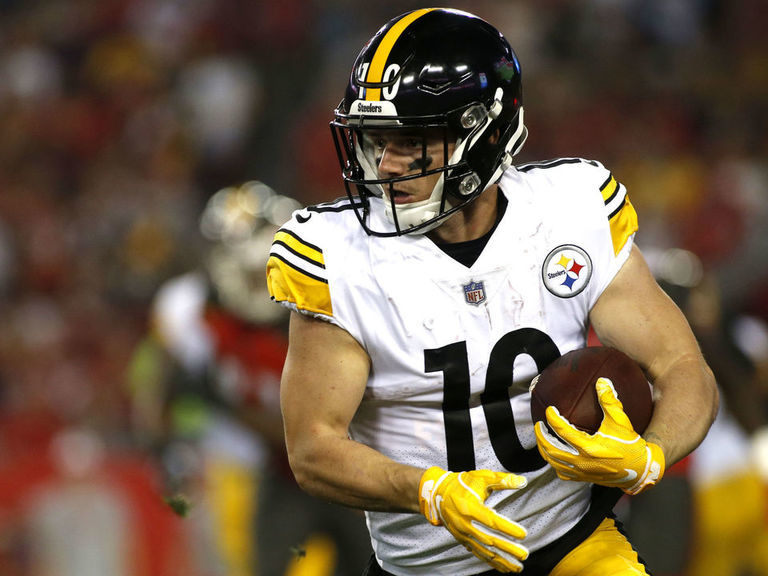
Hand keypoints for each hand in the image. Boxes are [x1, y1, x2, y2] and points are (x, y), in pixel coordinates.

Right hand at [418, 466, 528, 572]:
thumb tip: (522, 481)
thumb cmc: (461, 484)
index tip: (523, 534)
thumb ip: (501, 480)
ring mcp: (463, 534)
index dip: (507, 528)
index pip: (491, 521)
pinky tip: (504, 567)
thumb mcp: (480, 477)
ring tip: (518, 567)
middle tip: (524, 554)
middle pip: (489, 540)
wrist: (438, 494)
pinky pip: (478, 554)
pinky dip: (492, 562)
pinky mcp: (462, 540)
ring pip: (484, 551)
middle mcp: (465, 523)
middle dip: (508, 549)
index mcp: (470, 507)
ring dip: (502, 560)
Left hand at [534, 377, 664, 494]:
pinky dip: (555, 463)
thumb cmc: (631, 445)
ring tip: (542, 438)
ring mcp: (582, 472)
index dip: (553, 419)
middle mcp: (582, 462)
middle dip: (541, 436)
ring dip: (545, 449)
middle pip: (551, 449)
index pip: (563, 432)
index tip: (550, 409)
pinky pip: (563, 473)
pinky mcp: (584, 478)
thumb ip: (610, 401)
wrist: (640, 470)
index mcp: (589, 447)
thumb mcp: (621, 421)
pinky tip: (555, 455)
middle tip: (538, 425)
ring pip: (554, 462)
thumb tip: (602, 381)